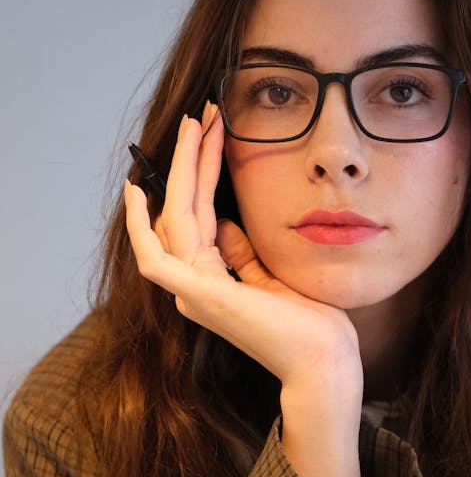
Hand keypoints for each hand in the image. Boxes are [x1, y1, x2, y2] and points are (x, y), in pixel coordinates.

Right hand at [124, 106, 363, 476]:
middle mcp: (194, 285)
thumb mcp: (273, 276)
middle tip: (202, 114)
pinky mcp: (199, 294)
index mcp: (212, 281)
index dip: (201, 172)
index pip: (199, 215)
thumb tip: (226, 225)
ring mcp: (193, 291)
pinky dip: (141, 225)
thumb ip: (244, 255)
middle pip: (182, 208)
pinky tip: (141, 191)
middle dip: (191, 157)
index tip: (213, 133)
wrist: (324, 362)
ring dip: (182, 168)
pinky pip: (155, 255)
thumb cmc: (309, 326)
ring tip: (195, 125)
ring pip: (173, 217)